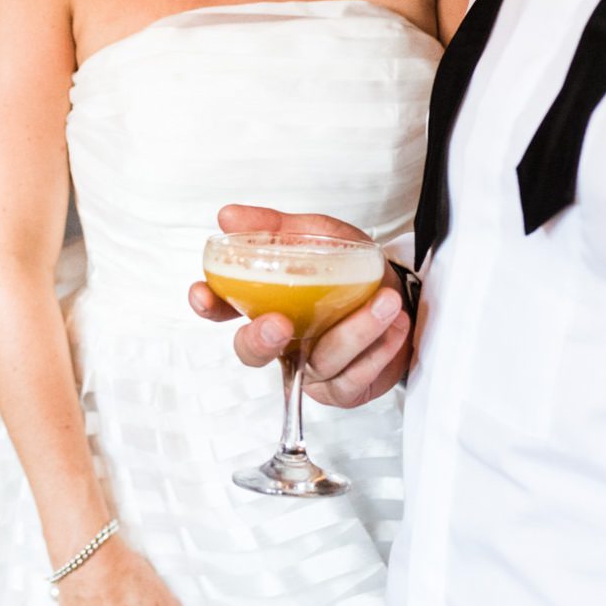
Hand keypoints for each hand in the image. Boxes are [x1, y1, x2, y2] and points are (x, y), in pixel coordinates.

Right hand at [188, 204, 411, 408]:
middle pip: (251, 352)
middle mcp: (283, 338)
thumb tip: (228, 217)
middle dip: (259, 340)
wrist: (402, 294)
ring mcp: (309, 366)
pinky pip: (353, 378)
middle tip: (280, 322)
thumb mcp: (318, 235)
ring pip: (317, 362)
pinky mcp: (342, 389)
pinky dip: (378, 349)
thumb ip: (276, 227)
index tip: (204, 293)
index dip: (208, 304)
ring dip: (353, 332)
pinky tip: (394, 325)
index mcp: (265, 300)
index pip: (223, 307)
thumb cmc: (352, 268)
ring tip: (384, 302)